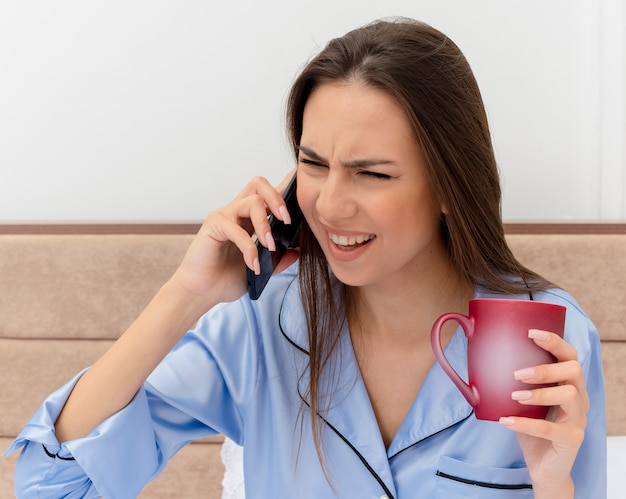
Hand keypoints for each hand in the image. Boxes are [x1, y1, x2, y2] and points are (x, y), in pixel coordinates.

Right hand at [170, 171, 296, 305]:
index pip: (268, 194)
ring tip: (270, 247)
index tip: (304, 188)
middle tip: (287, 220)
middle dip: (277, 197)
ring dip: (265, 225)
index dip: (285, 187)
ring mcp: (225, 216)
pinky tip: (253, 265)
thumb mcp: (261, 269)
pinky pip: (236, 230)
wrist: (203, 293)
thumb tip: (298, 251)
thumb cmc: (227, 278)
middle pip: (259, 184)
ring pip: (252, 202)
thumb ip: (278, 260)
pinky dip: (249, 248)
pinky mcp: (213, 226)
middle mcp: (237, 212)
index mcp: (250, 218)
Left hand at [499, 329, 588, 498]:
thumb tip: (475, 358)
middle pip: (574, 370)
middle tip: (518, 374)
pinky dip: (526, 423)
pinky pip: (552, 429)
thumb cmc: (532, 426)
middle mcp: (579, 398)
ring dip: (540, 393)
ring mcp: (578, 419)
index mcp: (568, 383)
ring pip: (570, 395)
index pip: (569, 355)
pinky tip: (505, 420)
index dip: (554, 341)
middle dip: (545, 367)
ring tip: (515, 396)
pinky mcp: (571, 440)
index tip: (531, 333)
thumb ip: (509, 382)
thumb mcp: (521, 400)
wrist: (544, 467)